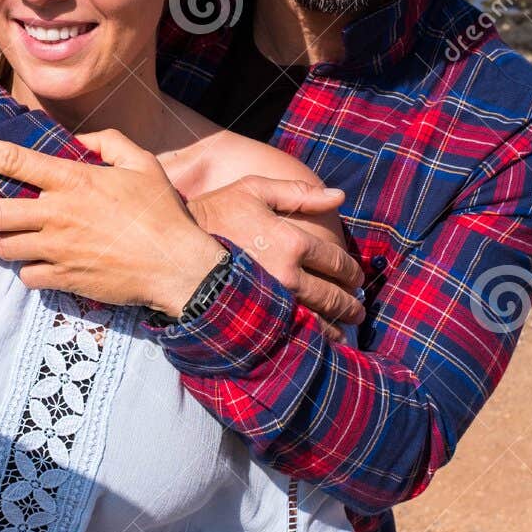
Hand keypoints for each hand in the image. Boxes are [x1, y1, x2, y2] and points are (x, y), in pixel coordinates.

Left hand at [0, 130, 225, 316]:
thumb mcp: (142, 164)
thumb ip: (108, 143)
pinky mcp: (63, 278)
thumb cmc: (163, 213)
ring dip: (7, 243)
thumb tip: (80, 141)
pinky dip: (31, 271)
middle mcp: (57, 214)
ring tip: (17, 240)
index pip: (12, 159)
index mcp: (72, 180)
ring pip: (7, 247)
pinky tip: (46, 265)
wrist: (177, 267)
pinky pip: (28, 276)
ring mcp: (57, 249)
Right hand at [187, 176, 365, 336]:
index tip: (356, 277)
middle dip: (350, 303)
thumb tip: (339, 196)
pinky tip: (315, 341)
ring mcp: (271, 300)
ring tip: (344, 330)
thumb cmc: (214, 213)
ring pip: (316, 320)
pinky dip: (309, 339)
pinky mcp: (255, 319)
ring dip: (336, 325)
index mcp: (292, 241)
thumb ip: (299, 193)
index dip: (351, 271)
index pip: (336, 261)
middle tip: (359, 308)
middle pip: (332, 295)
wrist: (172, 249)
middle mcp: (288, 274)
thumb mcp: (253, 190)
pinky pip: (292, 333)